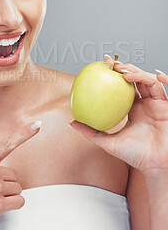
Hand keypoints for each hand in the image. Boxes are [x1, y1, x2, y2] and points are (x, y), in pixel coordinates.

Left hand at [69, 56, 167, 176]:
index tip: (101, 65)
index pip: (120, 88)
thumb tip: (71, 122)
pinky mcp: (165, 105)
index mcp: (132, 110)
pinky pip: (160, 87)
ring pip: (146, 79)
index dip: (113, 75)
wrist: (156, 166)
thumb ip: (91, 132)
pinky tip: (146, 74)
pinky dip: (154, 78)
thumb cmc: (136, 157)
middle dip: (123, 68)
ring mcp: (155, 103)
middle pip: (134, 79)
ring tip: (123, 72)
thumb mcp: (108, 142)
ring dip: (135, 71)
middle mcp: (144, 104)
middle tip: (111, 63)